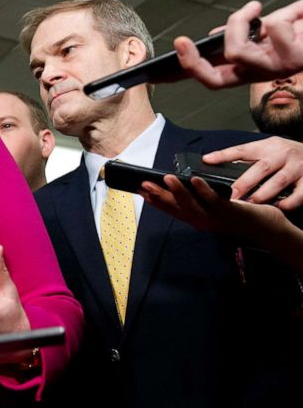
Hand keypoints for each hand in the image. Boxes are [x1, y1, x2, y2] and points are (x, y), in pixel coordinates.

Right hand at [141, 175, 302, 270]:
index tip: (140, 190)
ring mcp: (214, 217)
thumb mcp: (213, 209)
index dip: (155, 201)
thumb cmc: (239, 216)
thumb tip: (183, 186)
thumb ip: (198, 201)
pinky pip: (213, 200)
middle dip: (159, 196)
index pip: (170, 210)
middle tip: (144, 184)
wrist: (266, 228)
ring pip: (191, 204)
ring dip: (178, 191)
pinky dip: (202, 189)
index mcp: (196, 219)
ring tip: (166, 179)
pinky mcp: (229, 211)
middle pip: (176, 208)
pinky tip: (195, 179)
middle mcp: (201, 221)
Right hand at [174, 0, 302, 88]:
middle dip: (193, 61)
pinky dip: (283, 14)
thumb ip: (246, 32)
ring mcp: (275, 69)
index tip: (167, 61)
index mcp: (251, 68)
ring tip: (256, 8)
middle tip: (182, 41)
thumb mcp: (271, 28)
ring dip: (242, 21)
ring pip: (236, 50)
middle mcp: (260, 73)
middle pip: (213, 80)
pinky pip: (273, 28)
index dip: (186, 73)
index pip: (212, 77)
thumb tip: (218, 32)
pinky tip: (295, 14)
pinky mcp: (293, 58)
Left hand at [200, 137, 302, 208]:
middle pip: (261, 167)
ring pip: (279, 181)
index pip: (243, 150)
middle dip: (244, 183)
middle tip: (231, 196)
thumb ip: (247, 158)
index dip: (224, 155)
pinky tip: (279, 208)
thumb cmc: (286, 156)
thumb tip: (213, 163)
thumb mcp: (268, 150)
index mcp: (268, 146)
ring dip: (263, 194)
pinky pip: (300, 193)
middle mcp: (283, 154)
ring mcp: (298, 167)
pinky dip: (289, 202)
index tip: (208, 160)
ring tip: (250, 204)